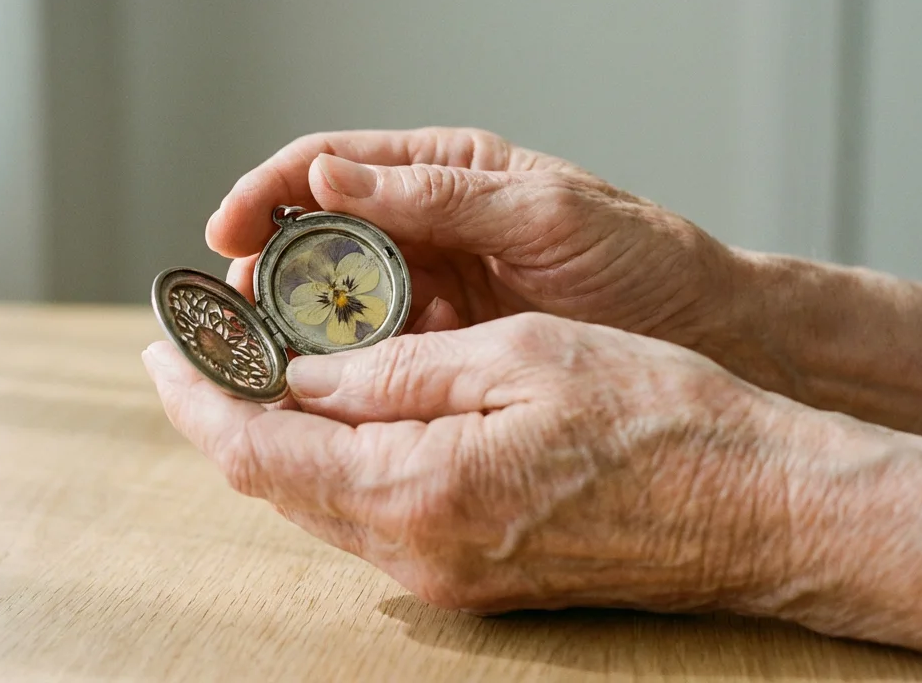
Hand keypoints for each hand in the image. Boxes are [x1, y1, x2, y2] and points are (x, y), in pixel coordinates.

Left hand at [144, 312, 921, 677]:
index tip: (163, 346)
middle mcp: (415, 554)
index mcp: (416, 492)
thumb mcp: (519, 359)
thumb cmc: (659, 419)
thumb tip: (304, 372)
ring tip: (261, 365)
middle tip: (203, 344)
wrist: (758, 509)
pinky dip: (335, 461)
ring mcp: (444, 577)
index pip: (259, 452)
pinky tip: (342, 410)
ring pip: (320, 502)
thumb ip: (395, 371)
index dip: (199, 396)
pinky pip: (371, 516)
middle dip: (228, 411)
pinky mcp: (473, 577)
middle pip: (277, 485)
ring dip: (279, 437)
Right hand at [208, 127, 737, 352]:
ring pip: (340, 306)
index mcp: (442, 174)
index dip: (264, 196)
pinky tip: (362, 390)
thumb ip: (441, 196)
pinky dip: (360, 372)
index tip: (223, 237)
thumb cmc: (642, 257)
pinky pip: (380, 358)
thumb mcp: (543, 213)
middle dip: (272, 275)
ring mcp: (435, 292)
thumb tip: (328, 177)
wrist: (709, 335)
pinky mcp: (450, 350)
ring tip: (290, 362)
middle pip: (315, 241)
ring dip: (309, 331)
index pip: (325, 168)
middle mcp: (426, 228)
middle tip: (244, 318)